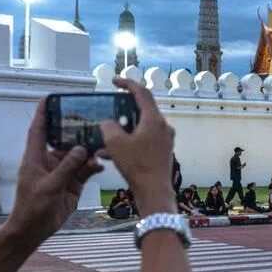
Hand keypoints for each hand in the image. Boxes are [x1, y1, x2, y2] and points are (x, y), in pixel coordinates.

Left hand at [2, 99, 106, 243]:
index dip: (43, 113)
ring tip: (102, 146)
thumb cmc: (32, 207)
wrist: (34, 229)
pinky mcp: (73, 182)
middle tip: (92, 120)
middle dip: (78, 131)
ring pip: (79, 155)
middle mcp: (49, 161)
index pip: (39, 130)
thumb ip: (67, 167)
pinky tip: (101, 164)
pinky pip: (86, 169)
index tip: (49, 97)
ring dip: (90, 151)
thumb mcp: (49, 186)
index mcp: (36, 157)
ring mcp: (62, 171)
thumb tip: (82, 149)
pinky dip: (94, 166)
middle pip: (65, 140)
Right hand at [97, 77, 176, 212]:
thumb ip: (108, 126)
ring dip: (123, 130)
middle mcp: (163, 126)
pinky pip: (144, 140)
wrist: (154, 190)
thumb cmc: (137, 166)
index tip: (115, 81)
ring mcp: (165, 139)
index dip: (127, 84)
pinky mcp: (163, 150)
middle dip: (123, 109)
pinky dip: (129, 142)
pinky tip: (110, 154)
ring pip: (141, 127)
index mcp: (154, 119)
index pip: (142, 93)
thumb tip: (108, 122)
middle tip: (111, 108)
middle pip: (143, 109)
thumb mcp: (115, 143)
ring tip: (105, 138)